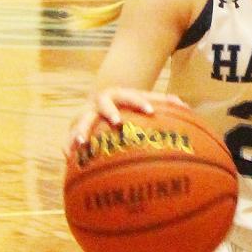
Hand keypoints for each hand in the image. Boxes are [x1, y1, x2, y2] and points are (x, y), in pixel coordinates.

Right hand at [69, 87, 186, 146]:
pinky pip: (68, 136)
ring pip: (81, 120)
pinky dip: (66, 145)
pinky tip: (67, 156)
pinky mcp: (76, 125)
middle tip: (117, 122)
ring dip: (80, 130)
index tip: (150, 111)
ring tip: (81, 143)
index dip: (139, 102)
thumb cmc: (129, 104)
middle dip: (109, 112)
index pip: (130, 96)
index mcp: (119, 94)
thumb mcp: (144, 99)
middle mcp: (101, 102)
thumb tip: (185, 105)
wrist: (103, 99)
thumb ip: (163, 102)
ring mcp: (87, 113)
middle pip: (104, 104)